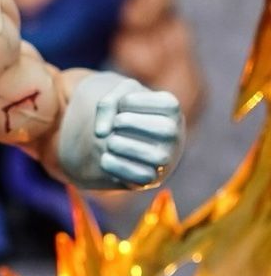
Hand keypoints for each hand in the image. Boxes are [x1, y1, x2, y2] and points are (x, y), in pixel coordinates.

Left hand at [55, 72, 180, 190]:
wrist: (118, 142)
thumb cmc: (124, 113)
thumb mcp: (117, 97)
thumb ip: (108, 102)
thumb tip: (101, 133)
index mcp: (172, 110)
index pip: (166, 103)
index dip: (133, 101)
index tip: (121, 104)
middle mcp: (175, 135)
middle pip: (165, 130)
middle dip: (128, 123)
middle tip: (116, 124)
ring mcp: (166, 159)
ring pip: (155, 157)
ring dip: (121, 145)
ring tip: (110, 142)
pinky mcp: (151, 179)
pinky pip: (140, 176)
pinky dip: (116, 166)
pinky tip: (105, 158)